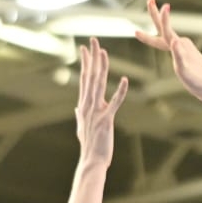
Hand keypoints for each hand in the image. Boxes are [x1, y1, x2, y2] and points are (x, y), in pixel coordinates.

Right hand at [74, 38, 128, 169]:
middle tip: (92, 41)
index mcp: (83, 105)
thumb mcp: (82, 128)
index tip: (85, 48)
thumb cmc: (89, 146)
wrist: (91, 162)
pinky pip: (114, 103)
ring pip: (98, 85)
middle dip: (91, 58)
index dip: (85, 63)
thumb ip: (79, 115)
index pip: (84, 79)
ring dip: (101, 68)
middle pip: (89, 77)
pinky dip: (119, 91)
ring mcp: (95, 112)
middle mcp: (87, 106)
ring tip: (103, 52)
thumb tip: (77, 107)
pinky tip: (125, 80)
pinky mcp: (105, 120)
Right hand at [135, 0, 201, 114]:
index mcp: (181, 46)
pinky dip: (163, 42)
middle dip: (156, 15)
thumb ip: (180, 55)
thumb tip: (175, 41)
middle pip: (165, 28)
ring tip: (140, 32)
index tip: (163, 4)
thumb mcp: (186, 70)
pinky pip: (171, 46)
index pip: (167, 31)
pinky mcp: (186, 55)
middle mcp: (182, 44)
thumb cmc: (199, 81)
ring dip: (156, 29)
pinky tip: (166, 44)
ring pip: (166, 37)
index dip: (163, 18)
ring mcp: (184, 49)